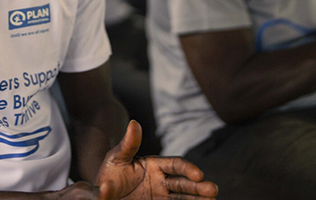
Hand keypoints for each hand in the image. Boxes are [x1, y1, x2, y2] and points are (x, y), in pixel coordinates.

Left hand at [94, 121, 217, 199]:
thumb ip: (127, 145)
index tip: (198, 174)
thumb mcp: (116, 158)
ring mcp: (161, 196)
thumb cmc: (108, 174)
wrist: (102, 194)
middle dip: (198, 187)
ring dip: (198, 198)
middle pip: (183, 182)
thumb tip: (134, 123)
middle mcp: (161, 180)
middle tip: (213, 190)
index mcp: (154, 165)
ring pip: (184, 197)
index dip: (187, 168)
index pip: (175, 165)